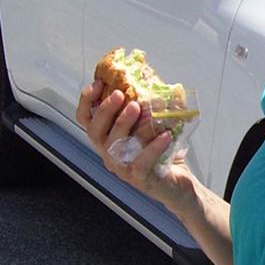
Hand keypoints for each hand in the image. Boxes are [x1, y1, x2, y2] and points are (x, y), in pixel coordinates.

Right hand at [76, 79, 196, 219]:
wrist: (178, 185)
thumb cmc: (163, 154)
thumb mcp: (152, 126)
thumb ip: (146, 106)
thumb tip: (151, 79)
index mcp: (108, 139)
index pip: (87, 120)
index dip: (87, 101)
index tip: (98, 83)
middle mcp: (110, 154)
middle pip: (95, 132)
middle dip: (105, 110)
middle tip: (119, 93)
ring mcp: (123, 168)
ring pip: (114, 147)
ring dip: (124, 124)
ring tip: (138, 107)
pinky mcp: (140, 179)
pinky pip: (142, 162)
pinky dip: (152, 147)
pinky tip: (164, 135)